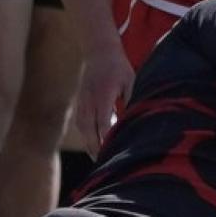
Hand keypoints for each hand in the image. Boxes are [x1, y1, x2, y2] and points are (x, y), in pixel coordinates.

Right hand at [75, 41, 133, 155]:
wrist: (98, 51)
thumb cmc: (119, 68)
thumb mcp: (131, 82)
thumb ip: (132, 101)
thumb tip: (136, 122)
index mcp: (103, 94)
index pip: (104, 122)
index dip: (108, 138)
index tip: (114, 152)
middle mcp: (89, 100)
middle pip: (91, 130)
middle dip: (98, 148)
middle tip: (107, 165)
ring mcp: (82, 102)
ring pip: (84, 130)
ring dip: (90, 145)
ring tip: (100, 161)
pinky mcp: (79, 104)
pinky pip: (81, 125)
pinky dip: (87, 137)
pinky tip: (94, 148)